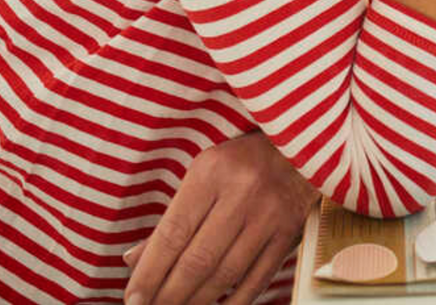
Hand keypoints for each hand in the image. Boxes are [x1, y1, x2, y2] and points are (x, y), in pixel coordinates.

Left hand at [123, 131, 320, 304]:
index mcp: (212, 173)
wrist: (302, 145)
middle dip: (168, 295)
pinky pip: (258, 278)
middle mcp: (243, 192)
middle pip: (198, 260)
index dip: (149, 273)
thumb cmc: (242, 161)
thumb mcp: (204, 174)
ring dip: (197, 301)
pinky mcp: (290, 230)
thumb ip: (173, 217)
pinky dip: (234, 301)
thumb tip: (133, 260)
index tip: (133, 299)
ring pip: (226, 274)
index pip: (173, 234)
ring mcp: (270, 213)